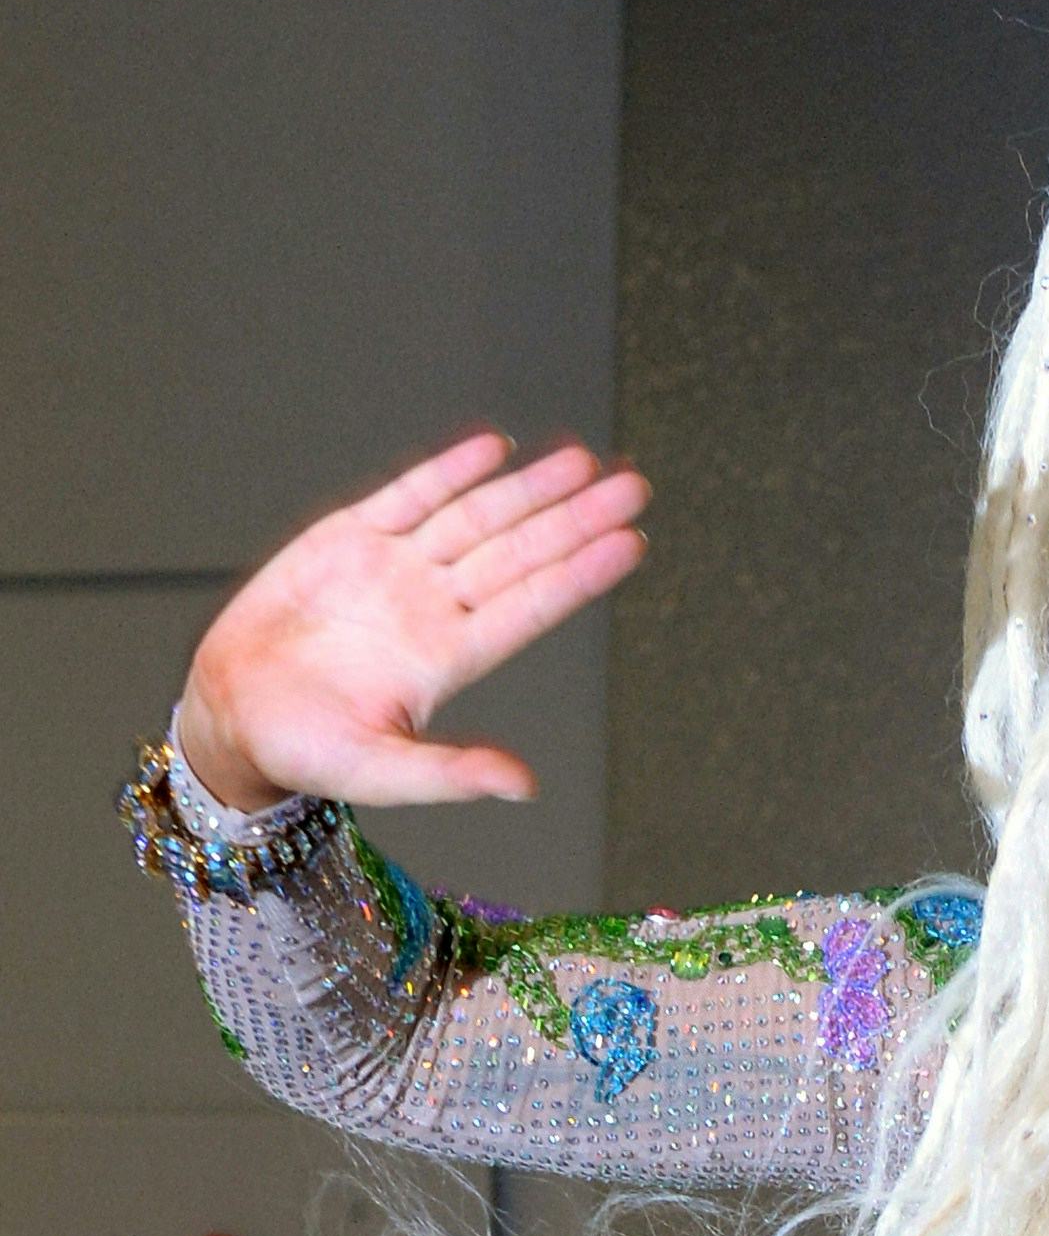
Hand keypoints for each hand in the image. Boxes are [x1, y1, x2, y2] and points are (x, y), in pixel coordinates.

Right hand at [176, 430, 649, 809]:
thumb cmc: (306, 753)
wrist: (230, 718)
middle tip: (632, 487)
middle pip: (519, 553)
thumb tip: (523, 786)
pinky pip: (408, 496)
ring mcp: (394, 569)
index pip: (531, 607)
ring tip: (581, 460)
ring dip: (528, 488)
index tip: (631, 544)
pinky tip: (493, 449)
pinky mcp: (346, 539)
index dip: (580, 574)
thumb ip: (451, 774)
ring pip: (476, 518)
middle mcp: (433, 608)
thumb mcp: (378, 771)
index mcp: (448, 658)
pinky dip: (449, 471)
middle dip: (575, 518)